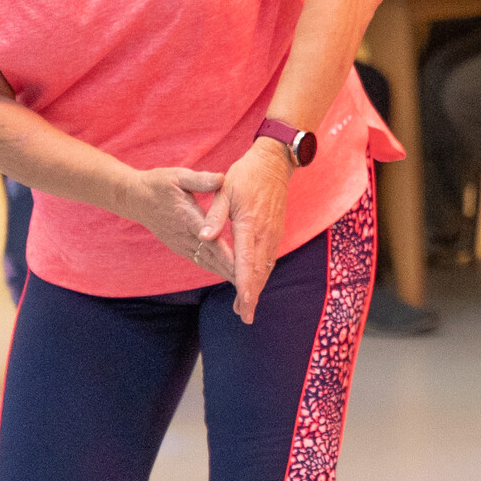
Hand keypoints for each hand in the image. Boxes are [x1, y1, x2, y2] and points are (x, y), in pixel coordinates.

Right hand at [129, 166, 236, 281]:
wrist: (135, 198)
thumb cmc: (159, 184)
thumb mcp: (179, 176)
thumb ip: (201, 180)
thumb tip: (221, 179)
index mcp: (187, 216)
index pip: (210, 238)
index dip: (225, 253)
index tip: (241, 265)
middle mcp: (184, 234)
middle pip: (211, 255)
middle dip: (230, 269)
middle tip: (249, 282)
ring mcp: (180, 242)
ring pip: (206, 261)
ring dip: (223, 272)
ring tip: (243, 283)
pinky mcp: (179, 245)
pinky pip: (199, 259)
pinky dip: (214, 268)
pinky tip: (227, 274)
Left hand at [200, 138, 290, 322]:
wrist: (274, 163)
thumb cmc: (246, 176)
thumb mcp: (225, 191)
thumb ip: (214, 216)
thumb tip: (205, 238)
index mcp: (249, 225)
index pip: (246, 262)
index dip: (245, 286)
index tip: (243, 304)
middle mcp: (264, 233)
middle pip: (259, 271)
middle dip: (252, 295)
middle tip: (245, 317)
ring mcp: (273, 233)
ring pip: (265, 267)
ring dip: (257, 287)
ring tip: (247, 306)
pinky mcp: (275, 231)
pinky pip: (269, 258)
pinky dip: (262, 274)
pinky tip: (256, 282)